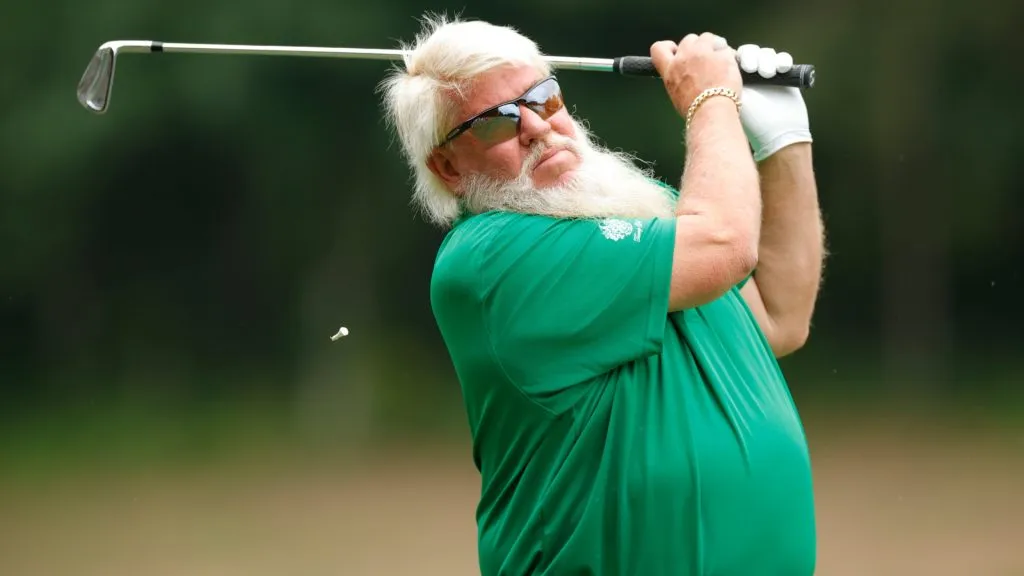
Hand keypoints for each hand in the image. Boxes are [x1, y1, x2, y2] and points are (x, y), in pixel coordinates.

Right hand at [650, 32, 742, 118]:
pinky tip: (730, 68)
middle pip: (689, 39)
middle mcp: (685, 57)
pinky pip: (726, 49)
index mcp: (670, 69)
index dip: (669, 46)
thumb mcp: (676, 94)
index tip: (676, 51)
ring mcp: (704, 53)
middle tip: (704, 60)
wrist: (711, 111)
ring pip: (708, 37)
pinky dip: (729, 56)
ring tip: (718, 62)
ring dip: (713, 46)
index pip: (659, 48)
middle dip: (697, 46)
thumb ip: (678, 78)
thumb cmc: (694, 110)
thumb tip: (686, 76)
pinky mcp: (722, 54)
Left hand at [735, 44, 811, 161]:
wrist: (776, 135)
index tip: (739, 65)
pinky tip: (782, 68)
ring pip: (766, 54)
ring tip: (767, 74)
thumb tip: (715, 61)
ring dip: (767, 60)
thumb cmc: (751, 122)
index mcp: (734, 79)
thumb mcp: (733, 101)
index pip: (734, 58)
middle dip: (752, 57)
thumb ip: (724, 83)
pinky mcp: (784, 75)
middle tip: (751, 68)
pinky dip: (783, 61)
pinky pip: (783, 60)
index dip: (738, 57)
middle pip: (750, 52)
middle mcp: (750, 75)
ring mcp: (768, 74)